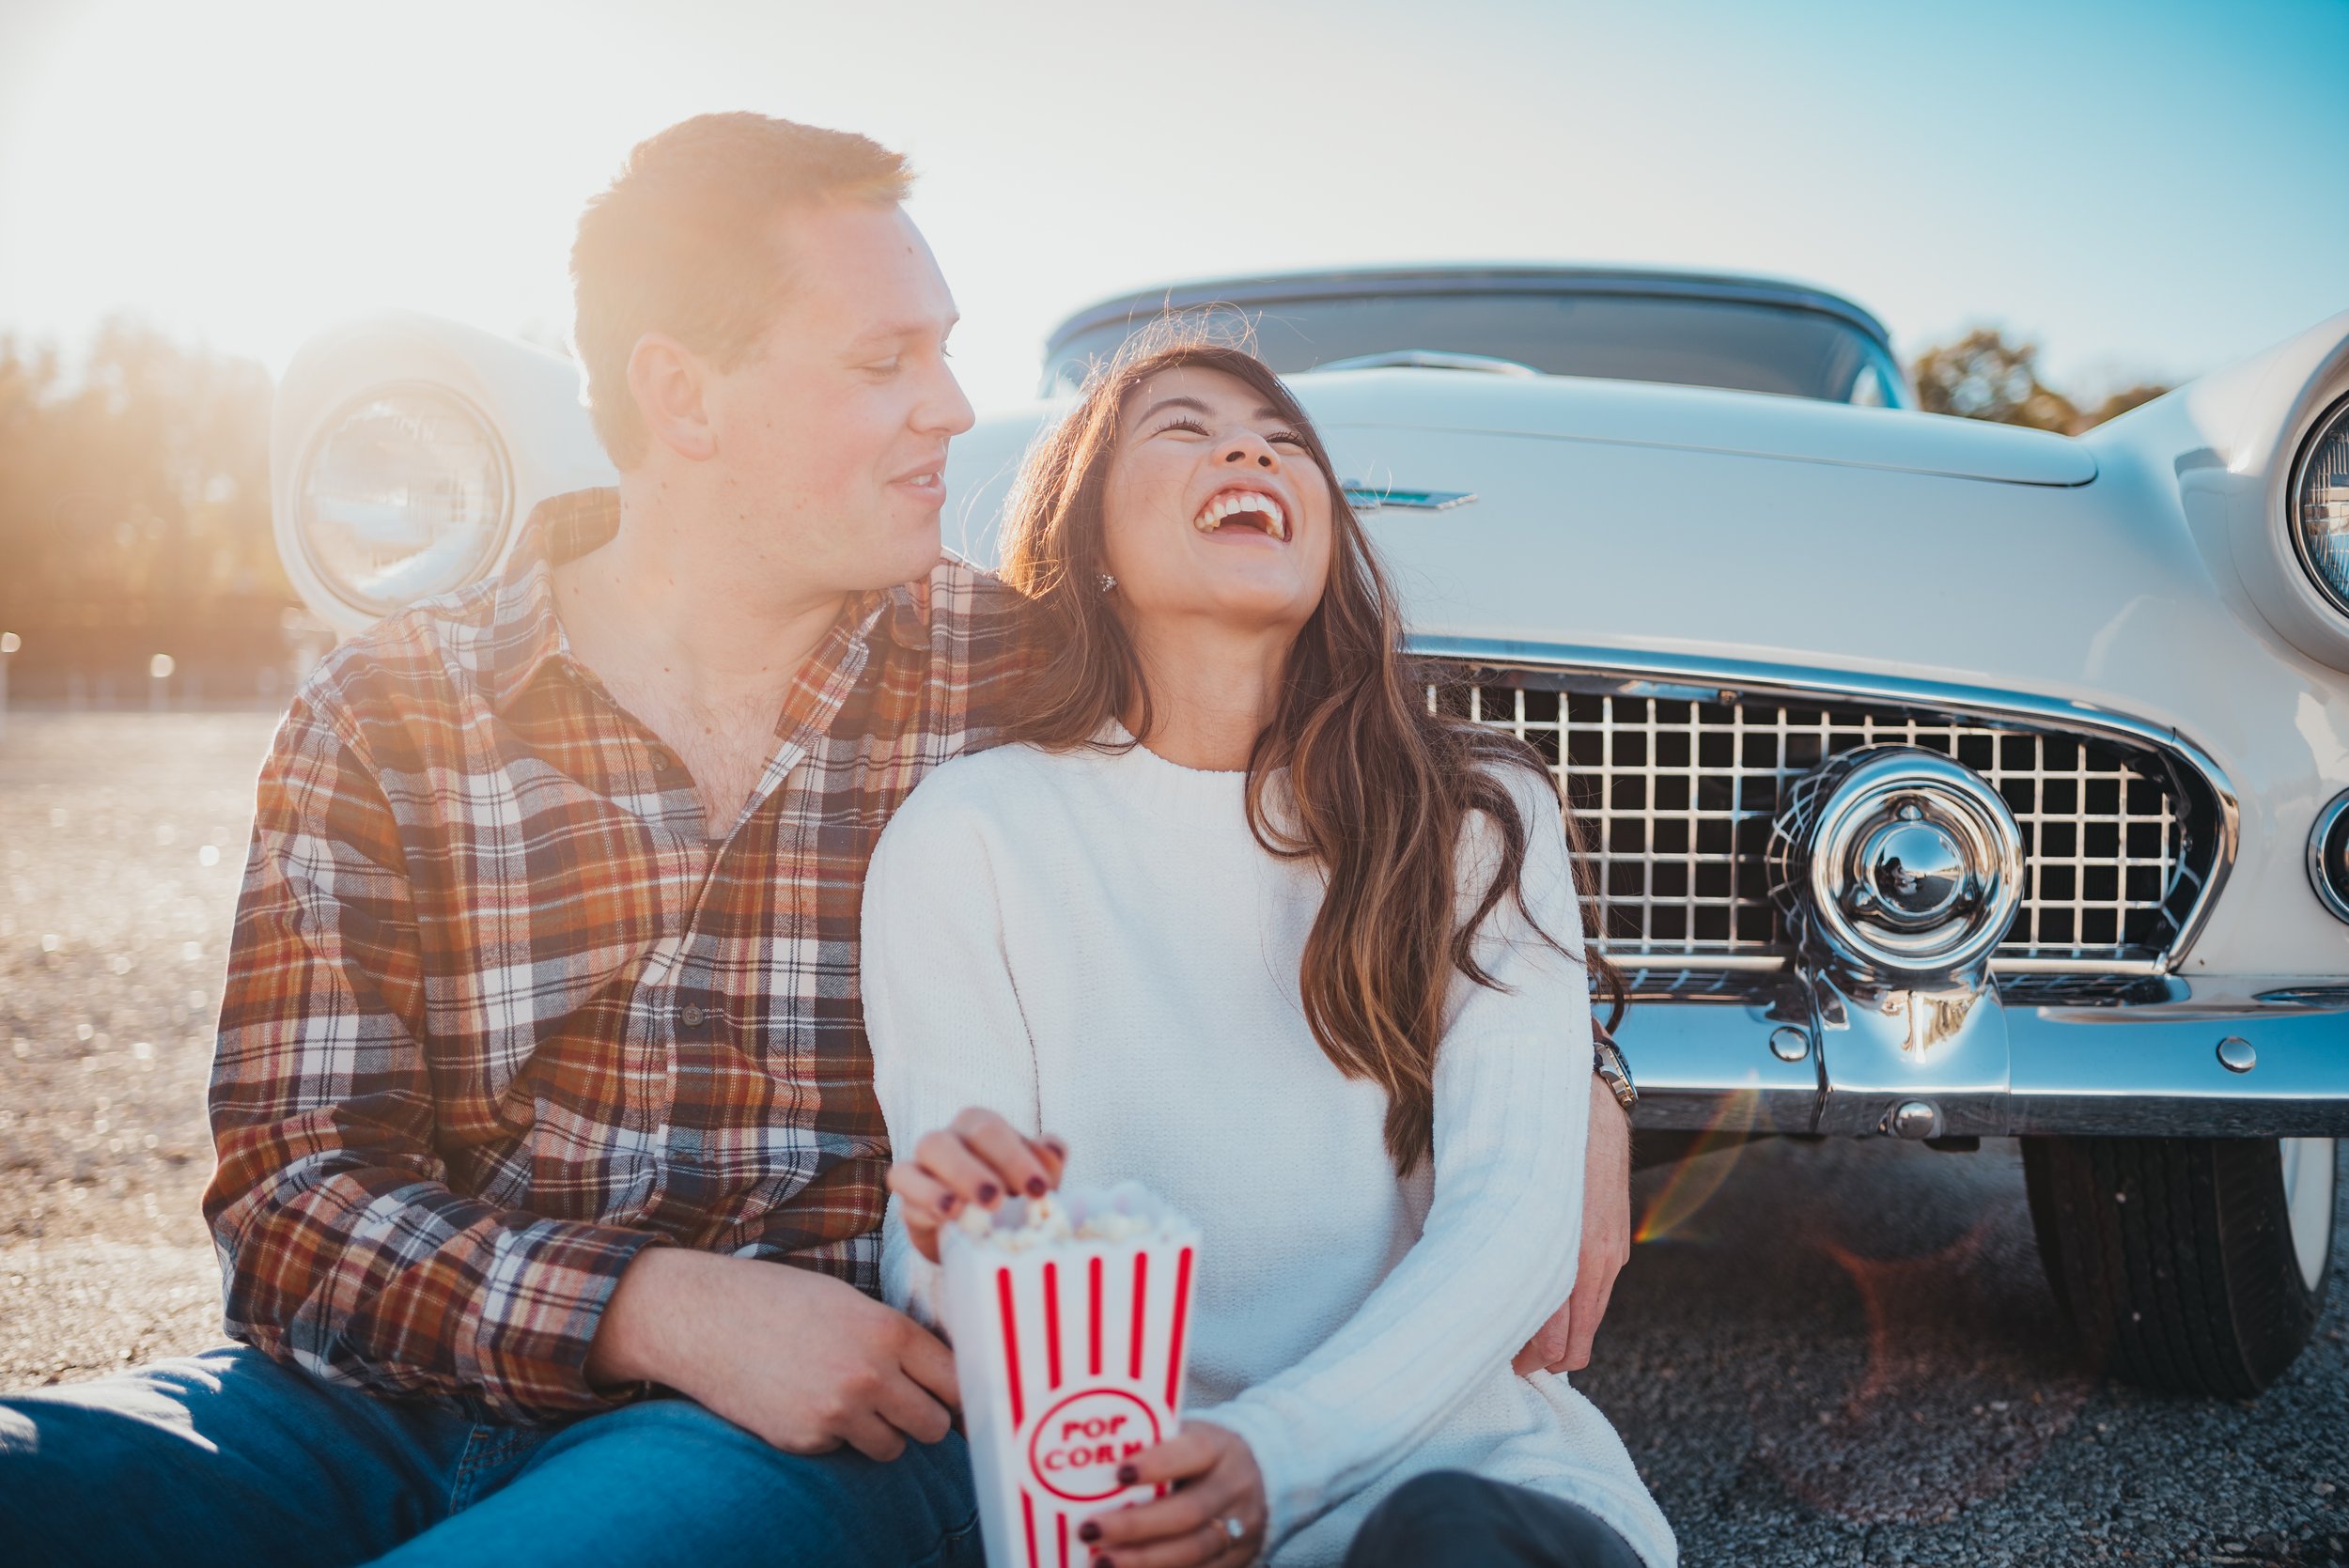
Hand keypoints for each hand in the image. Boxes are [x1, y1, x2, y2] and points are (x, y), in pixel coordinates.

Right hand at [586, 1247, 957, 1460]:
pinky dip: (835, 1436)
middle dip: (925, 1419)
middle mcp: (870, 1374)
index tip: (960, 1401)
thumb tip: (943, 1377)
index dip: (960, 1392)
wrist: (705, 1318)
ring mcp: (837, 1411)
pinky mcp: (806, 1438)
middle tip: (906, 1405)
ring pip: (894, 1447)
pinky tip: (807, 1402)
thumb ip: (896, 1338)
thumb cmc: (780, 1301)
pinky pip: (844, 1450)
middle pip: (934, 1424)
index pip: (956, 1379)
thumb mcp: (850, 1302)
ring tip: (850, 1401)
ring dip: (882, 1432)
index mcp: (888, 1330)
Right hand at [888, 1106, 1068, 1262]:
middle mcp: (954, 1134)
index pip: (996, 1129)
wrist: (973, 1238)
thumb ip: (1047, 1165)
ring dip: (952, 1176)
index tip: (1038, 1190)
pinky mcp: (906, 1189)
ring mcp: (925, 1158)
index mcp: (983, 1126)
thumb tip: (1054, 1150)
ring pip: (931, 1147)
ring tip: (963, 1208)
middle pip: (967, 1130)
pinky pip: (905, 1180)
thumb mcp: (1030, 1185)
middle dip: (986, 1162)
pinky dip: (924, 1195)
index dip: (1017, 1157)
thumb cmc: (1007, 1201)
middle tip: (999, 1199)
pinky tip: (944, 1215)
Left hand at [1079, 1421, 1264, 1567]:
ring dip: (1143, 1561)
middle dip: (1135, 1525)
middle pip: (1187, 1512)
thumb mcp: (1187, 1436)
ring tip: (1101, 1562)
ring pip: (1192, 1551)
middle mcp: (1234, 1489)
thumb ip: (1150, 1444)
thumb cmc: (1201, 1455)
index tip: (1118, 1472)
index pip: (1192, 1453)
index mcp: (1220, 1448)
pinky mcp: (1238, 1559)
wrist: (1262, 1475)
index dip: (1157, 1464)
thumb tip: (1091, 1459)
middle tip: (1090, 1530)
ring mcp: (1239, 1529)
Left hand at [1514, 1072, 1631, 1374]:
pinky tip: (1547, 1301)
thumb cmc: (1528, 1141)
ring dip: (1562, 1339)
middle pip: (1575, 1345)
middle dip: (1542, 1360)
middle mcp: (1595, 1259)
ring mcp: (1611, 1252)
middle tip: (1507, 1358)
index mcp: (1565, 1253)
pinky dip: (1576, 1311)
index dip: (1522, 1360)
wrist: (1586, 1101)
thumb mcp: (1497, 1187)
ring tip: (1524, 1337)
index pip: (1551, 1337)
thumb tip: (1456, 1278)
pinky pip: (1599, 1296)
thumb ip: (1486, 1235)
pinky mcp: (1617, 1242)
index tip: (1497, 1361)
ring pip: (1591, 1325)